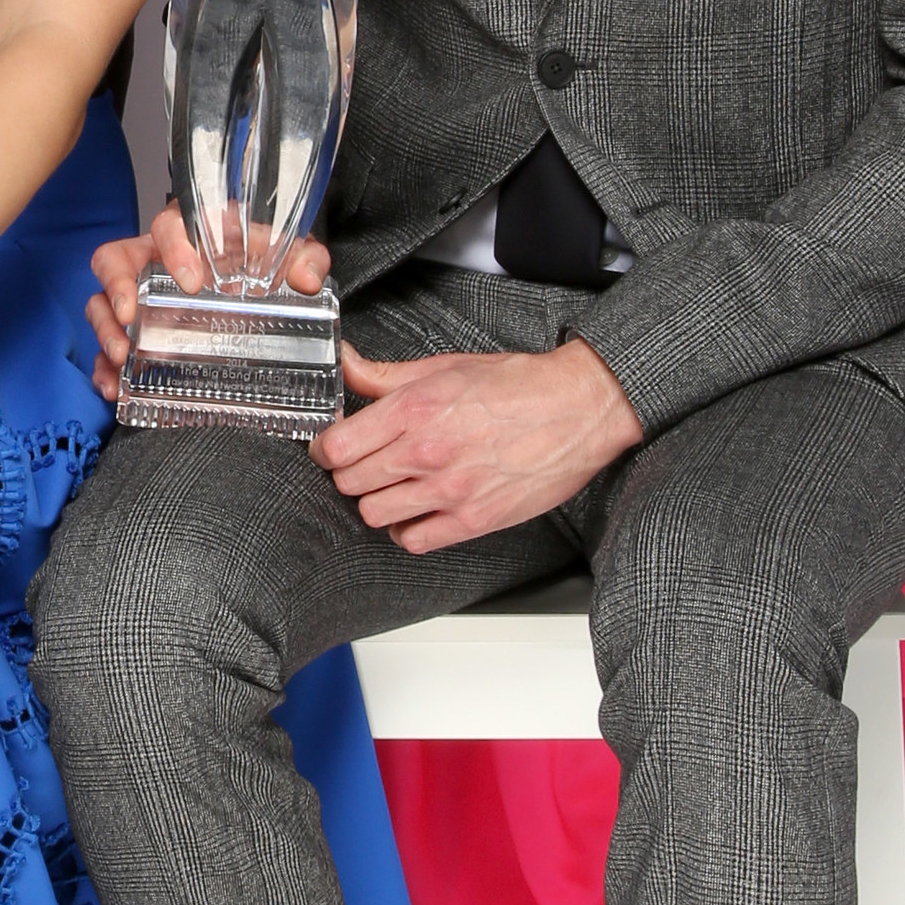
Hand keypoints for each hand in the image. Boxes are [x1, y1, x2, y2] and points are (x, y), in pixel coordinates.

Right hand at [85, 206, 329, 400]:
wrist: (263, 290)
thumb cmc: (264, 264)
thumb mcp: (290, 256)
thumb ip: (305, 259)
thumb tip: (305, 278)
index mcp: (192, 234)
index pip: (168, 225)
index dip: (173, 247)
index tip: (190, 280)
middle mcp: (156, 261)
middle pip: (115, 261)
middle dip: (115, 289)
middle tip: (129, 318)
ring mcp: (141, 296)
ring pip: (102, 303)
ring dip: (104, 330)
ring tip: (120, 357)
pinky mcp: (139, 330)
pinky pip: (108, 345)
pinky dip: (105, 368)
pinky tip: (113, 385)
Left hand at [315, 336, 641, 549]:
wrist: (579, 408)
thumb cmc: (518, 385)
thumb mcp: (444, 367)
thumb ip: (384, 375)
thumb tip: (343, 364)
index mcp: (414, 410)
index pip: (336, 447)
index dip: (325, 448)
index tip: (331, 446)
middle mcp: (426, 452)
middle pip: (349, 482)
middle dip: (350, 472)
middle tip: (366, 462)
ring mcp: (450, 490)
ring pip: (374, 514)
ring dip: (377, 501)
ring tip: (393, 485)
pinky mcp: (474, 519)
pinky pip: (413, 540)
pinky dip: (407, 529)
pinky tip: (418, 510)